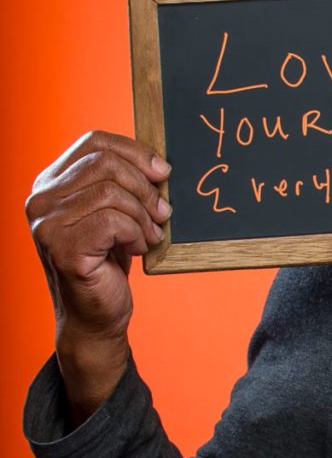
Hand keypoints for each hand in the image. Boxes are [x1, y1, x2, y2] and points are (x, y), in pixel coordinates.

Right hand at [25, 130, 170, 420]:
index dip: (134, 151)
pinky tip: (138, 249)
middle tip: (163, 212)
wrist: (97, 315)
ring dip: (143, 215)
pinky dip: (136, 233)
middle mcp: (40, 200)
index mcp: (50, 183)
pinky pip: (113, 221)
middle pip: (105, 164)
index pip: (93, 141)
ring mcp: (46, 224)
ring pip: (112, 192)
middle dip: (145, 187)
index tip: (163, 172)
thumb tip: (160, 164)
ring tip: (150, 235)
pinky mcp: (63, 248)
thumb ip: (123, 184)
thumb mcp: (116, 214)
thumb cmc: (109, 263)